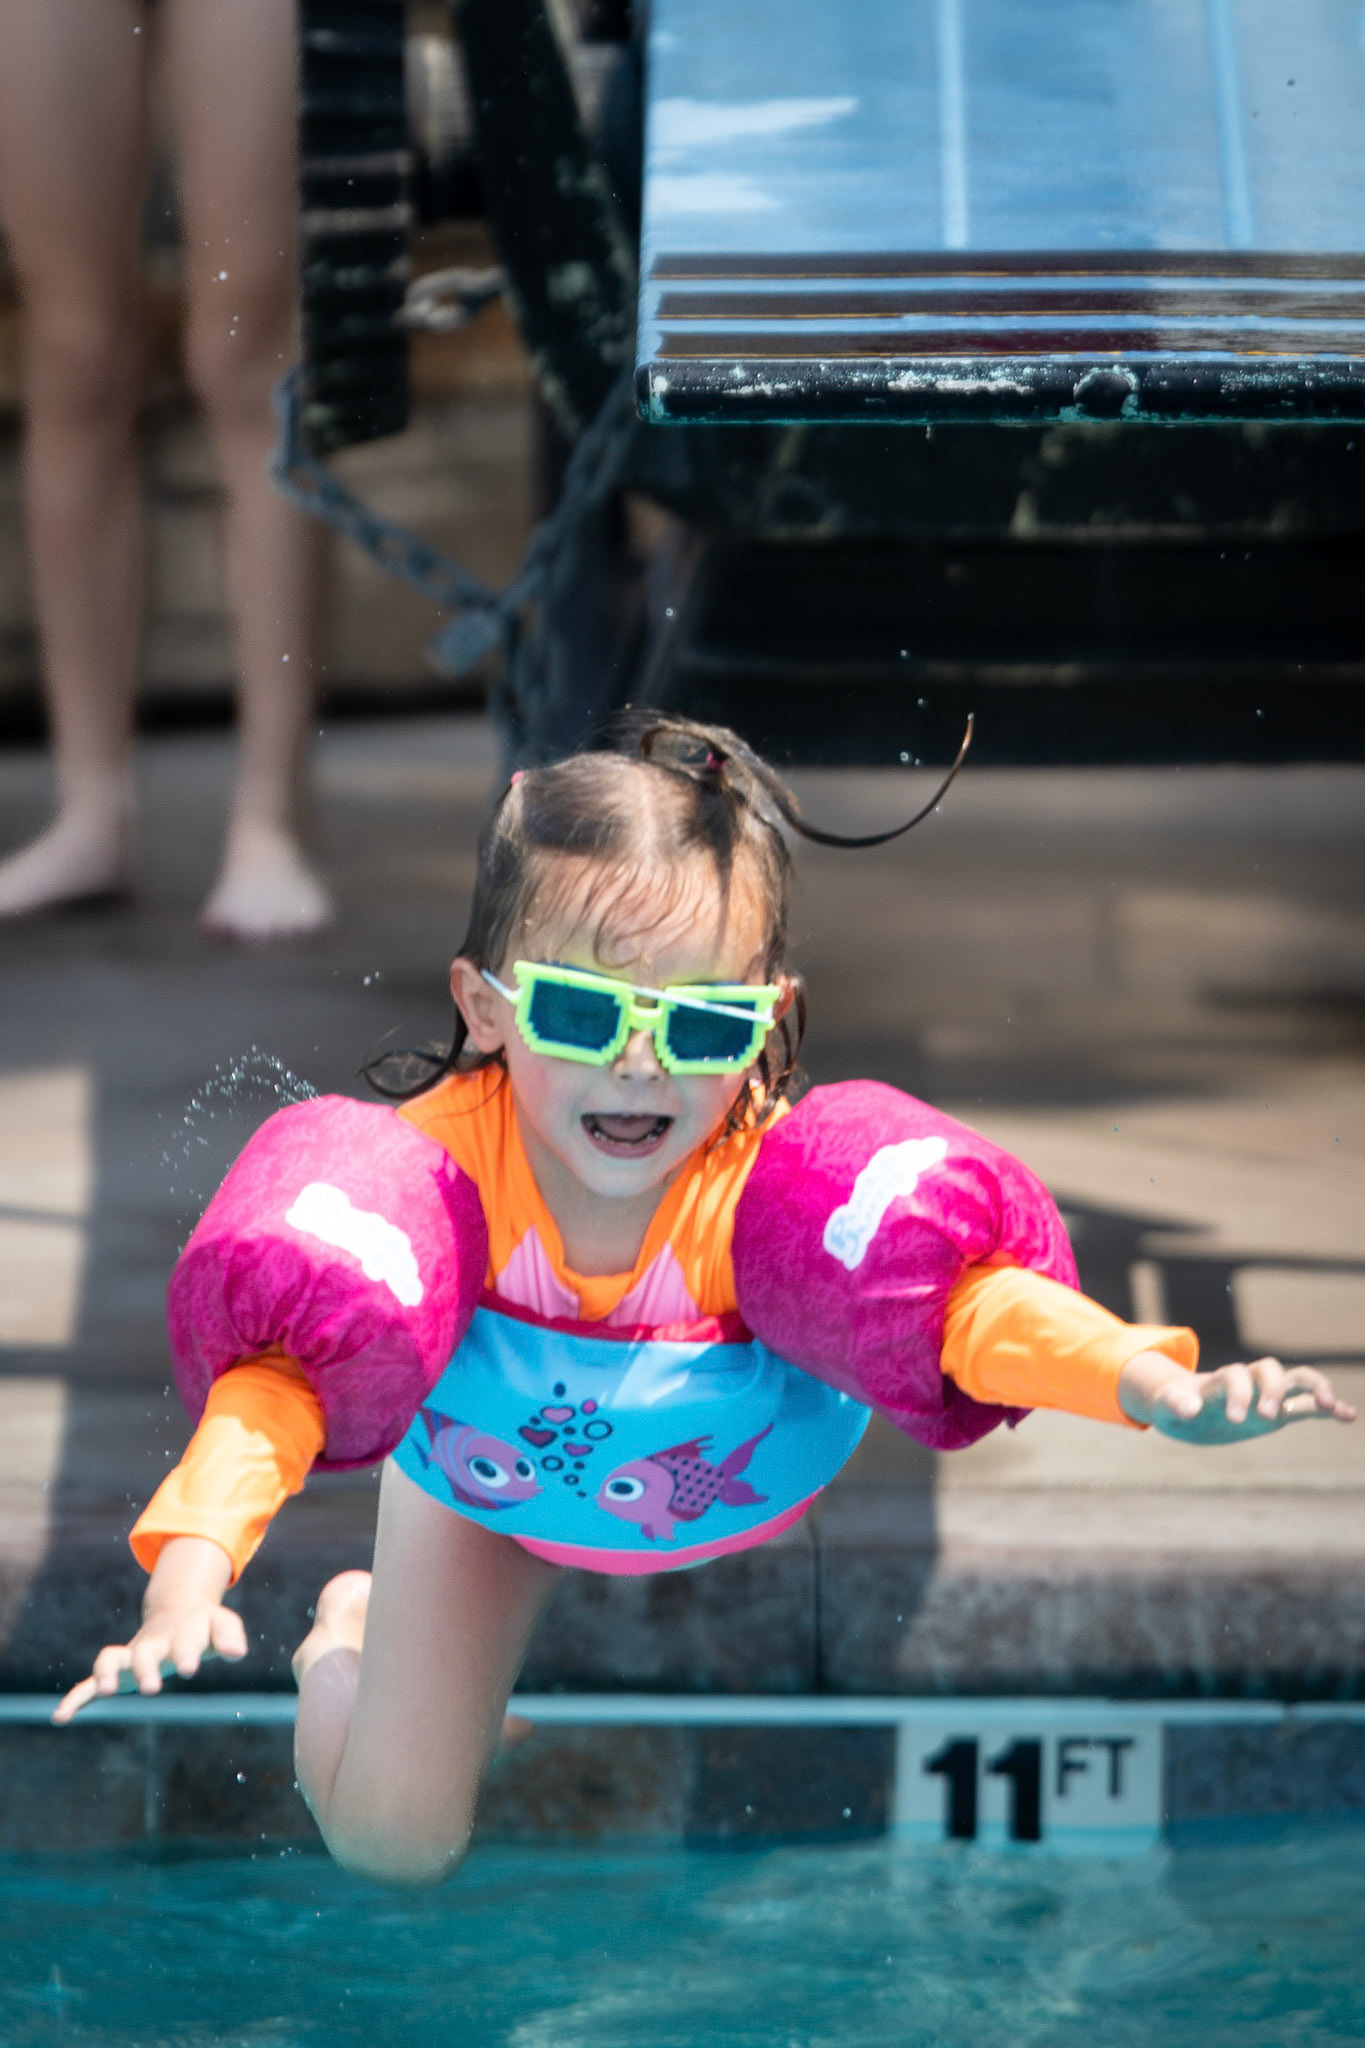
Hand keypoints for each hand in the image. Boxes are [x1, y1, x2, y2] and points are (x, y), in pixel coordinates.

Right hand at [51, 1536, 244, 1724]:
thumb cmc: (202, 1626)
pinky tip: (61, 1717)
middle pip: (145, 1653)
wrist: (177, 1611)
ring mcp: (130, 1656)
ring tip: (107, 1692)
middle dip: (146, 1668)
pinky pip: (90, 1682)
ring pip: (111, 1660)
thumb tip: (237, 1652)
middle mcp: (151, 1644)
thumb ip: (230, 1635)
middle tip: (152, 1687)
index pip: (184, 1642)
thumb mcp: (221, 1625)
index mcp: (181, 1633)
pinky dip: (76, 1698)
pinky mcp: (115, 1670)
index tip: (190, 1666)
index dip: (186, 1653)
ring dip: (106, 1673)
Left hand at [1118, 1350, 1356, 1443]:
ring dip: (1313, 1388)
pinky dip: (1327, 1408)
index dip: (1239, 1392)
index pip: (1235, 1375)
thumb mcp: (1168, 1406)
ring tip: (1329, 1405)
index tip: (1237, 1419)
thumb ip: (1177, 1404)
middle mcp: (1247, 1382)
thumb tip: (1189, 1407)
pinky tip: (1348, 1415)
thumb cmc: (1175, 1405)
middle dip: (1272, 1389)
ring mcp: (1266, 1394)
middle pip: (1268, 1369)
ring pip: (1296, 1379)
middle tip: (1266, 1415)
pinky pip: (1308, 1406)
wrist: (1186, 1407)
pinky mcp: (1280, 1411)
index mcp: (1219, 1380)